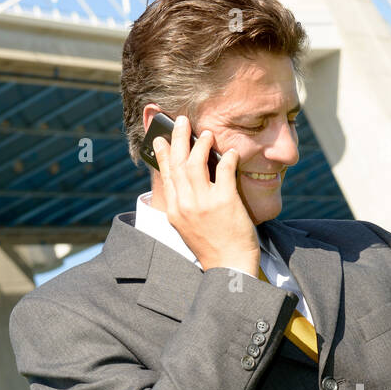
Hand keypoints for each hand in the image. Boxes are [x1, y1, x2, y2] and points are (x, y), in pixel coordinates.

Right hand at [151, 114, 260, 272]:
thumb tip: (184, 182)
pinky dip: (227, 157)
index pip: (166, 175)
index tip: (160, 138)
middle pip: (178, 162)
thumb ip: (184, 205)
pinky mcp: (225, 201)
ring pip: (197, 162)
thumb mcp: (188, 228)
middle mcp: (185, 204)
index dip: (162, 153)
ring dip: (201, 143)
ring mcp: (204, 202)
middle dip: (178, 138)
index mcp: (175, 211)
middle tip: (182, 121)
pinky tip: (230, 152)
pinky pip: (225, 169)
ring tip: (206, 133)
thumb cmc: (212, 248)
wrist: (229, 267)